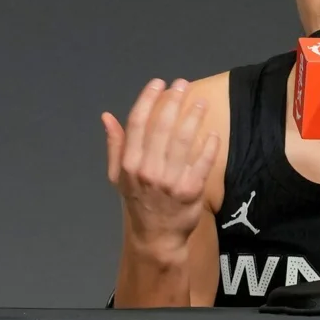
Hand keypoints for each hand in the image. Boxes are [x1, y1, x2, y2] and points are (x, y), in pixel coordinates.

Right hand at [104, 79, 220, 255]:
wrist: (155, 236)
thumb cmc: (137, 201)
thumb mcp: (118, 175)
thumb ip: (115, 144)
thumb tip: (107, 116)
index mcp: (129, 163)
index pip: (137, 123)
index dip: (148, 99)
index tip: (159, 83)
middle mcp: (147, 170)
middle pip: (162, 127)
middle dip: (173, 101)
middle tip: (182, 85)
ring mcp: (170, 181)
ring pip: (183, 141)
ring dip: (193, 117)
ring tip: (200, 102)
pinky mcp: (191, 191)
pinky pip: (202, 163)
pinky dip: (209, 146)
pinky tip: (212, 133)